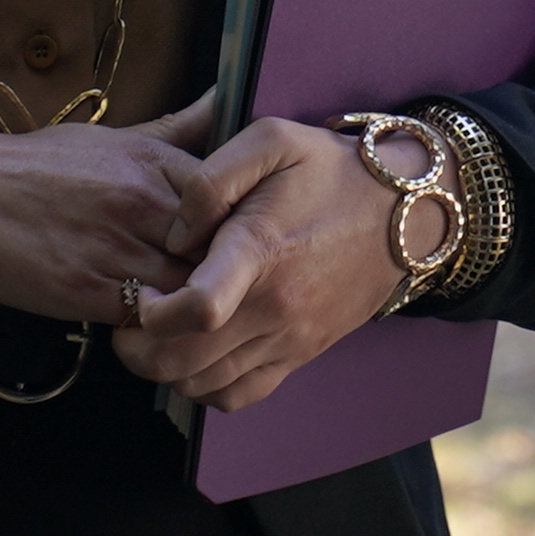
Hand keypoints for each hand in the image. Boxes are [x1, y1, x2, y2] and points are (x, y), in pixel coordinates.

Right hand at [0, 91, 238, 329]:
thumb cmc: (36, 165)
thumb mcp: (114, 136)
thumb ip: (178, 129)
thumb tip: (226, 97)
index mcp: (156, 163)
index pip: (234, 203)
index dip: (246, 232)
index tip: (247, 247)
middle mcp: (142, 204)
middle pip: (219, 252)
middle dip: (232, 276)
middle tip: (237, 292)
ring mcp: (115, 248)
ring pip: (188, 291)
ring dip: (198, 307)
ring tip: (203, 316)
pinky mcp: (85, 290)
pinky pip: (146, 320)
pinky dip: (159, 329)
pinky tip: (158, 328)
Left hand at [109, 115, 414, 417]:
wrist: (403, 210)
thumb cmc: (331, 170)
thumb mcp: (272, 138)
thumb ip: (209, 179)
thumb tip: (175, 235)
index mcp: (261, 251)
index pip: (196, 308)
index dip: (149, 311)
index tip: (142, 290)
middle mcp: (275, 307)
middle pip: (183, 361)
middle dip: (137, 347)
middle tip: (132, 315)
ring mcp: (290, 338)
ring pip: (202, 385)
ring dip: (165, 368)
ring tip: (159, 332)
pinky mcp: (300, 355)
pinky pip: (237, 397)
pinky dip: (204, 388)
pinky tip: (197, 354)